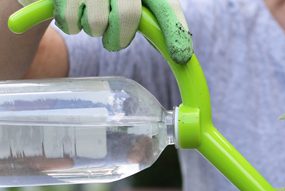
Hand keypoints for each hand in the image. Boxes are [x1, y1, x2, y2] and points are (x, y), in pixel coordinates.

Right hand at [18, 0, 192, 63]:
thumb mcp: (131, 2)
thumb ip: (152, 20)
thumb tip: (178, 54)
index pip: (166, 6)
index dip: (174, 31)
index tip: (181, 56)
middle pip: (127, 16)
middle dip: (119, 38)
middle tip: (113, 41)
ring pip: (96, 24)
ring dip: (94, 31)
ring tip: (91, 20)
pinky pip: (70, 22)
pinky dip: (70, 27)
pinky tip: (73, 14)